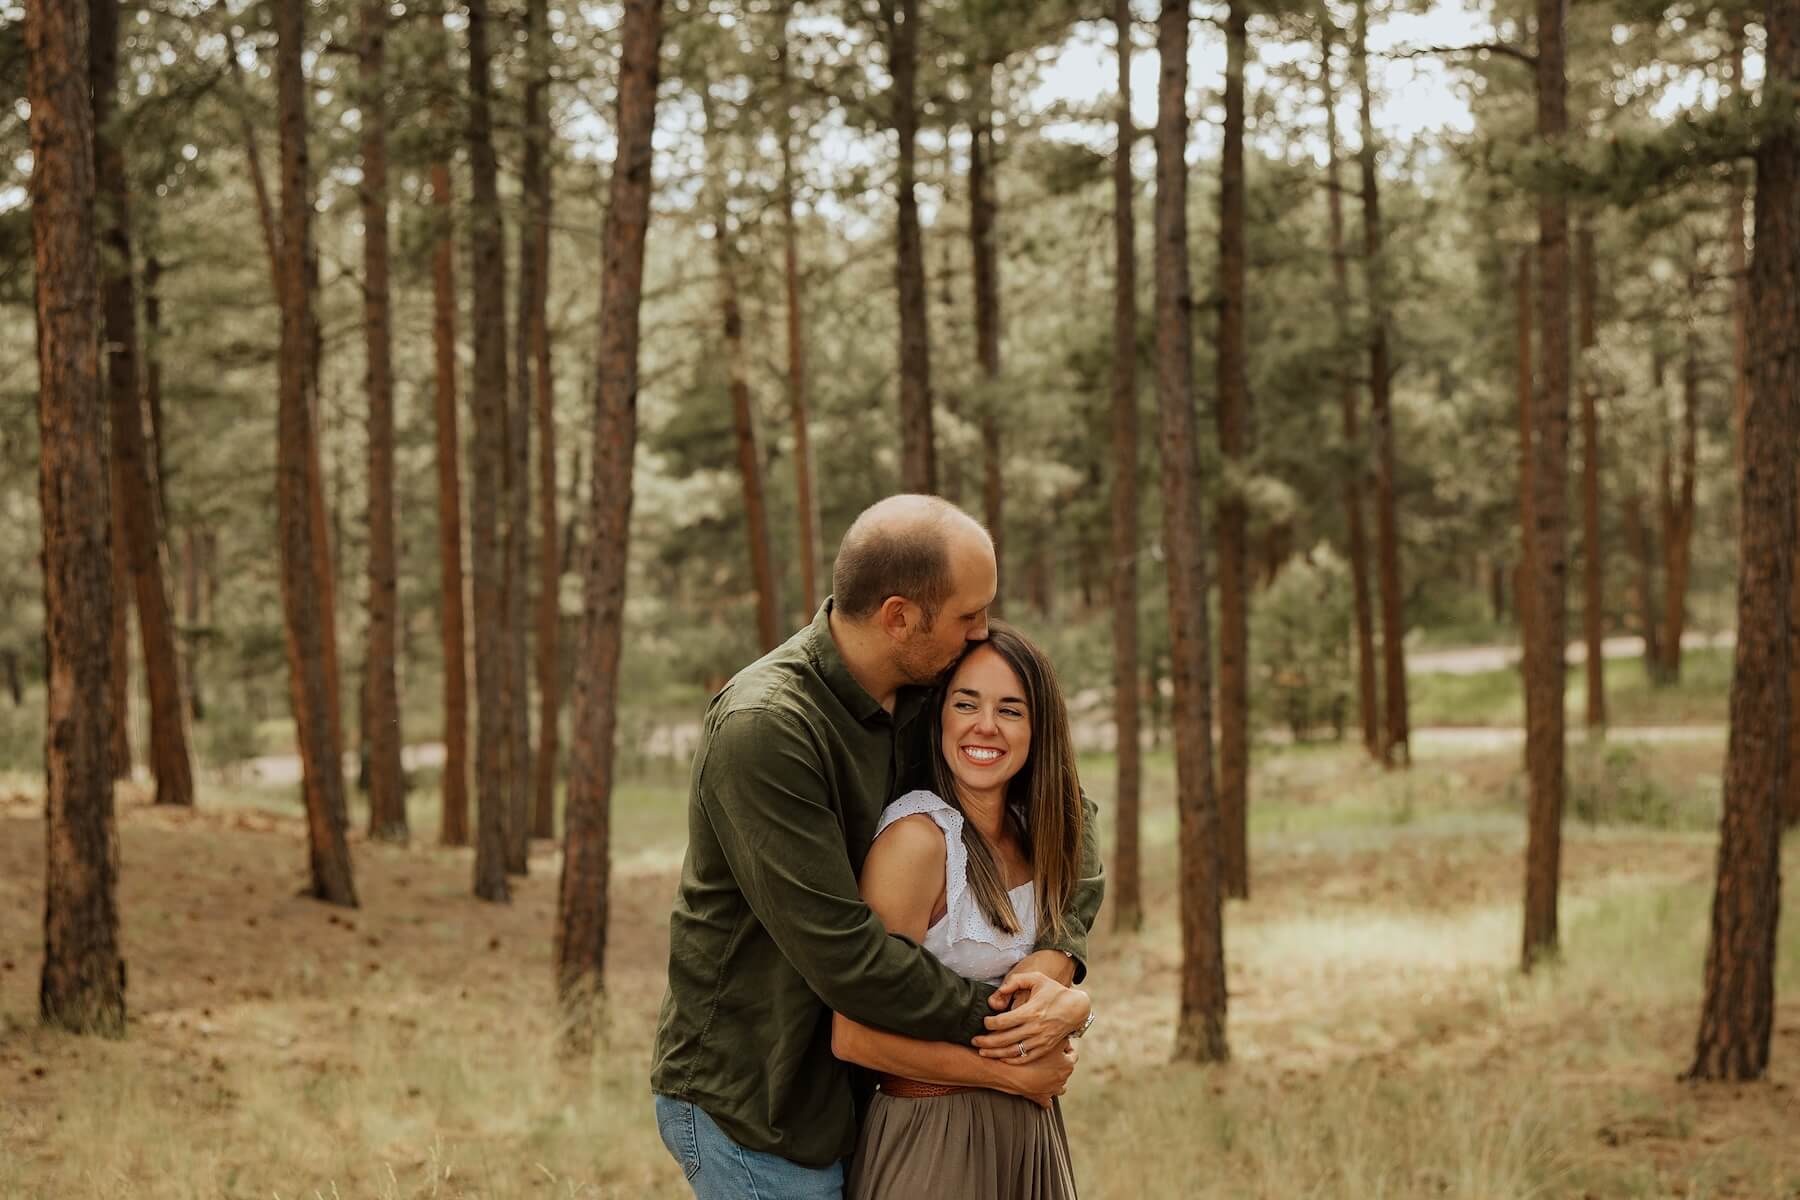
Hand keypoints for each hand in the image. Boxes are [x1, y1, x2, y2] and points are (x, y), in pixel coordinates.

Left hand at [972, 971, 1089, 1063]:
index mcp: (1031, 1011)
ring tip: (982, 1053)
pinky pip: (1025, 1058)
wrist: (1076, 1008)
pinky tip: (1000, 1058)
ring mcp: (1040, 1040)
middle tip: (973, 1041)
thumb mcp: (1037, 978)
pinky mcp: (1044, 1048)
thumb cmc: (1053, 991)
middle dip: (986, 1041)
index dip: (990, 1023)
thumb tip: (999, 991)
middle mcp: (1035, 1028)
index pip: (1004, 1021)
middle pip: (1004, 1039)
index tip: (984, 1022)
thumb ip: (1016, 981)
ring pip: (1013, 1052)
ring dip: (995, 1054)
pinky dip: (1011, 1060)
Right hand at [992, 1039, 1077, 1109]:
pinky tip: (1040, 1089)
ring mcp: (1053, 1090)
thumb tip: (1063, 1033)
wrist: (1007, 1070)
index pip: (1072, 1054)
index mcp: (1067, 1064)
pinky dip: (1045, 1096)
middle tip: (1049, 1056)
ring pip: (1060, 1087)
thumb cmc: (1027, 1052)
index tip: (1056, 1044)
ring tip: (1045, 1073)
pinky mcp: (1042, 1098)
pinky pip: (1047, 1101)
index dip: (1064, 1047)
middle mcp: (1063, 1078)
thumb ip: (1058, 1035)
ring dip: (1054, 1080)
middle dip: (1059, 1063)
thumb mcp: (1045, 1037)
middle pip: (1066, 1070)